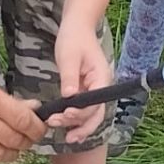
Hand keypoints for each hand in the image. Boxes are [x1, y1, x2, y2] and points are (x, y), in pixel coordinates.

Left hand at [44, 20, 113, 142]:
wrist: (77, 27)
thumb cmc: (74, 38)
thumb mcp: (69, 56)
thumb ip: (69, 77)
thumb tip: (68, 97)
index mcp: (102, 78)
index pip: (95, 103)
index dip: (82, 113)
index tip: (65, 114)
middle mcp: (101, 87)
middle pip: (97, 114)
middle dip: (82, 127)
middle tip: (65, 135)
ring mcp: (94, 90)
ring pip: (91, 116)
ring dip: (78, 126)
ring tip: (62, 134)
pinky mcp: (85, 91)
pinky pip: (83, 110)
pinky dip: (75, 120)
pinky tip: (64, 127)